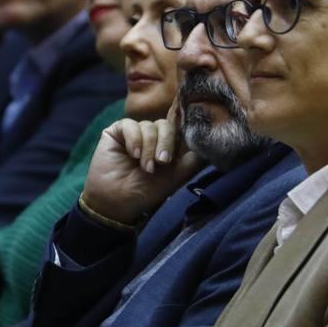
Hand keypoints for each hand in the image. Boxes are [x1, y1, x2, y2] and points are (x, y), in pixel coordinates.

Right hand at [80, 102, 204, 225]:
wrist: (117, 202)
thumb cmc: (146, 192)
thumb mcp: (175, 177)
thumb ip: (193, 161)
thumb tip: (209, 146)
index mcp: (168, 145)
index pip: (179, 129)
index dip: (182, 135)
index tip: (180, 152)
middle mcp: (153, 136)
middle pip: (167, 125)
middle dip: (166, 143)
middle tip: (162, 163)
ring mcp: (135, 132)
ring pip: (149, 126)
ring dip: (149, 148)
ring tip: (145, 167)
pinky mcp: (118, 131)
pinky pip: (130, 124)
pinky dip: (134, 139)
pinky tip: (133, 154)